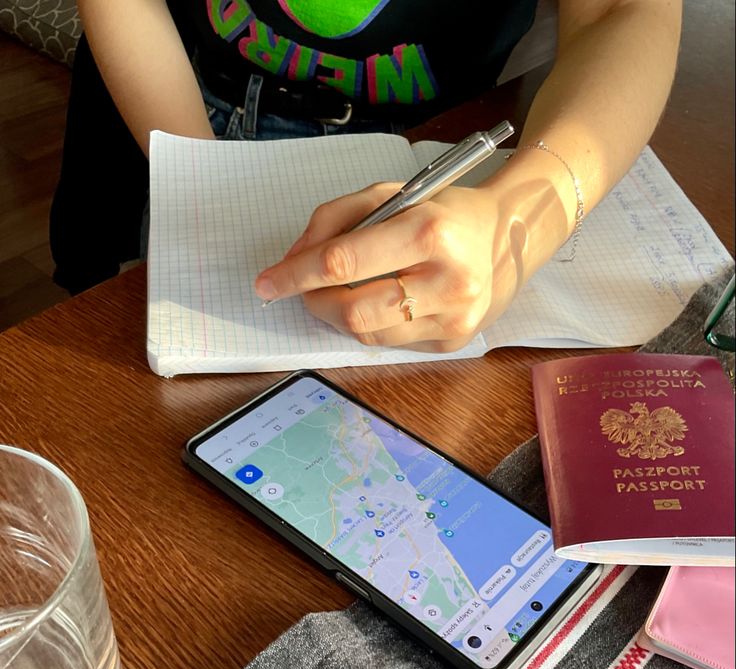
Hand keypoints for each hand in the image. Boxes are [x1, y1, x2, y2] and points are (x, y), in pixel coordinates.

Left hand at [254, 180, 526, 352]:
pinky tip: (378, 302)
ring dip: (339, 315)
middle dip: (315, 301)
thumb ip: (336, 220)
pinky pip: (390, 342)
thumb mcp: (390, 194)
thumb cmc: (441, 212)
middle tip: (304, 290)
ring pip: (368, 334)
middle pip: (352, 311)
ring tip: (341, 292)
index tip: (267, 282)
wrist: (506, 238)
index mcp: (429, 232)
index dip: (296, 275)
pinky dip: (370, 324)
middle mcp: (447, 281)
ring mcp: (453, 318)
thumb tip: (293, 260)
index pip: (344, 263)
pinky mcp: (453, 341)